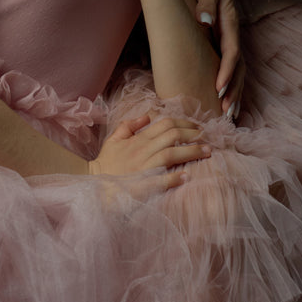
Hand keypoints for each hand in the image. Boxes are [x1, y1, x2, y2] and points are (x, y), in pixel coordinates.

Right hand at [89, 113, 210, 186]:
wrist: (94, 185)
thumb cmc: (106, 164)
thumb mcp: (113, 140)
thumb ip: (129, 126)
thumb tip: (146, 116)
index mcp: (138, 139)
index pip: (165, 124)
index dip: (185, 123)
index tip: (198, 127)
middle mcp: (142, 150)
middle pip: (173, 136)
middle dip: (193, 135)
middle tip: (207, 137)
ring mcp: (143, 167)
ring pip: (171, 154)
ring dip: (191, 152)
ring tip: (207, 152)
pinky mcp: (142, 185)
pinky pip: (160, 180)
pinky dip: (174, 178)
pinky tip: (187, 177)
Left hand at [191, 0, 244, 118]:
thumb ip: (206, 2)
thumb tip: (204, 19)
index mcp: (228, 25)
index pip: (231, 53)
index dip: (227, 72)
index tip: (220, 88)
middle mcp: (232, 36)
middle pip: (239, 68)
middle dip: (234, 91)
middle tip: (227, 113)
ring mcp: (230, 40)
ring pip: (238, 72)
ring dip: (235, 93)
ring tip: (230, 115)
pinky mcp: (224, 43)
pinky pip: (231, 68)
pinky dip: (232, 85)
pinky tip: (226, 100)